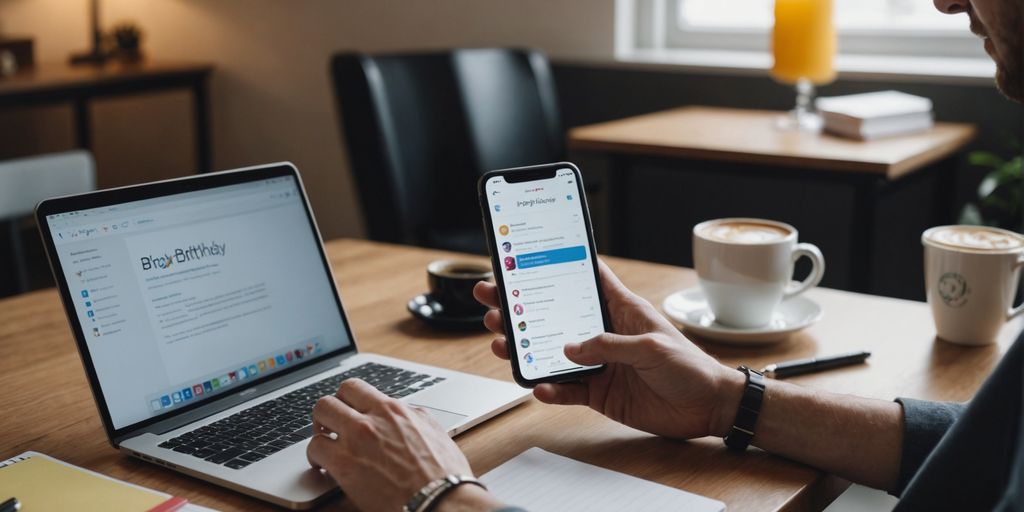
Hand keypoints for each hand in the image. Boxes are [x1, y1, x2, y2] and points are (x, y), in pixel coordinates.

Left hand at [307, 379, 502, 511]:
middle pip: (331, 398)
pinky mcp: (344, 464)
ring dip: (319, 431)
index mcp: (393, 409)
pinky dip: (316, 457)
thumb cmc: (441, 472)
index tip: (345, 410)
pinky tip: (323, 466)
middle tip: (329, 426)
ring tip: (324, 445)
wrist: (438, 498)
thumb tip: (403, 413)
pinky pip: (315, 448)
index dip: (345, 399)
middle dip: (328, 412)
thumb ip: (411, 417)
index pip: (355, 388)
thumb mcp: (432, 430)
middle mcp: (372, 418)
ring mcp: (356, 438)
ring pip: (320, 416)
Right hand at [473, 260, 743, 438]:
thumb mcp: (651, 347)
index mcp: (620, 308)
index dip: (558, 264)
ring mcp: (599, 363)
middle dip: (522, 307)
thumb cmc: (689, 366)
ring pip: (552, 352)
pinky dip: (550, 389)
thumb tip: (571, 348)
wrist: (707, 408)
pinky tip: (537, 385)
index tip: (526, 255)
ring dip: (526, 348)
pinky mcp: (599, 392)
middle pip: (555, 316)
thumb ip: (610, 346)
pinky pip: (566, 389)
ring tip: (501, 343)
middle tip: (492, 301)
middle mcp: (604, 333)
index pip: (585, 278)